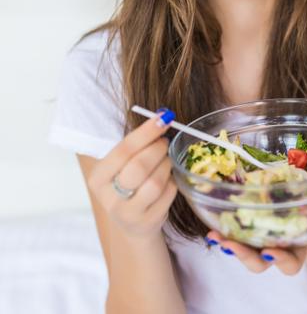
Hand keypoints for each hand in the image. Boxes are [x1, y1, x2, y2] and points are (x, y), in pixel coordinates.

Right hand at [87, 109, 176, 239]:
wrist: (132, 225)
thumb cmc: (127, 185)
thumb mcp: (121, 166)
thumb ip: (135, 144)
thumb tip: (162, 116)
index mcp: (98, 178)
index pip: (123, 150)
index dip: (146, 132)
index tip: (163, 118)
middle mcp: (109, 198)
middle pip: (139, 167)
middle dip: (157, 149)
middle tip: (164, 141)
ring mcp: (128, 214)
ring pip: (156, 182)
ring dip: (166, 165)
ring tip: (165, 160)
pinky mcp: (148, 222)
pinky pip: (168, 194)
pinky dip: (172, 181)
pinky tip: (167, 179)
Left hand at [205, 215, 306, 274]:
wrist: (304, 196)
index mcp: (297, 247)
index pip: (290, 264)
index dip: (280, 260)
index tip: (269, 250)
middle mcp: (276, 246)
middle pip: (260, 262)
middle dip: (245, 256)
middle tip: (232, 246)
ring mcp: (261, 235)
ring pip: (243, 249)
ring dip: (228, 244)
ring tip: (215, 236)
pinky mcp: (248, 220)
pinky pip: (235, 228)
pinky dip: (223, 226)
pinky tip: (212, 219)